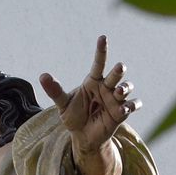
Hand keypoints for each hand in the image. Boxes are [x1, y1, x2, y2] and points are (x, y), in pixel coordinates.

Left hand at [39, 35, 140, 153]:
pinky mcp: (122, 113)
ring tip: (119, 91)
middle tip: (119, 67)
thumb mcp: (63, 104)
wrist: (83, 136)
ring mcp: (115, 100)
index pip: (98, 63)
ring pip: (126, 88)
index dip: (101, 50)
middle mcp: (106, 88)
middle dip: (118, 71)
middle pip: (115, 75)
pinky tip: (125, 108)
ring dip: (125, 88)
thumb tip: (43, 76)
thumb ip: (55, 91)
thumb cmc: (74, 116)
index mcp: (93, 82)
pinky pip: (132, 105)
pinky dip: (132, 105)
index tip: (103, 38)